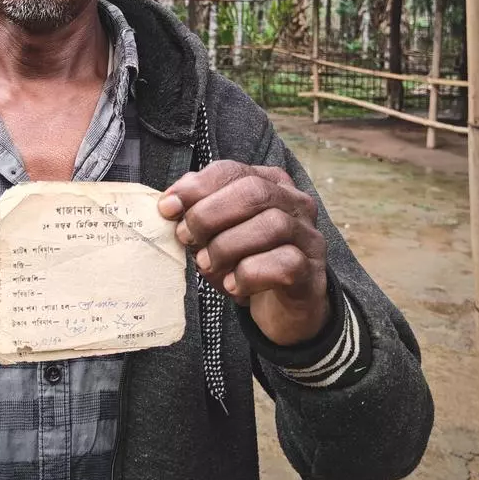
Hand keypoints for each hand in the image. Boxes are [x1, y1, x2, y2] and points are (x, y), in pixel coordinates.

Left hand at [157, 161, 330, 346]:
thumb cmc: (246, 262)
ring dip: (227, 246)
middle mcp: (295, 203)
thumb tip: (170, 202)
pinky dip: (250, 274)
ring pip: (271, 225)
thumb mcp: (217, 233)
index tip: (167, 208)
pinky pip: (284, 263)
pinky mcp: (311, 272)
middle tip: (186, 238)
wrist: (284, 309)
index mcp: (270, 183)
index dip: (196, 187)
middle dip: (209, 214)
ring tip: (205, 264)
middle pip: (253, 192)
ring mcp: (308, 237)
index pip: (231, 170)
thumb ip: (199, 212)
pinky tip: (233, 285)